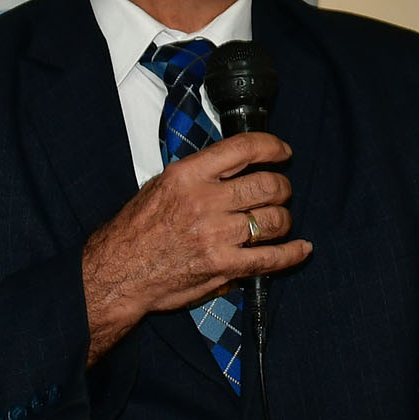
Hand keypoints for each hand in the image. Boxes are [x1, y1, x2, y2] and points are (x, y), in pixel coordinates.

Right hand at [78, 132, 312, 352]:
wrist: (117, 272)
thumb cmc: (135, 230)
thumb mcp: (160, 186)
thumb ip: (198, 174)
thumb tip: (235, 165)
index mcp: (188, 175)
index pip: (243, 149)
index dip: (272, 147)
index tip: (283, 152)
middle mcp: (204, 201)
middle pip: (266, 185)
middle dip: (282, 187)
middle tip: (280, 191)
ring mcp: (216, 235)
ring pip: (273, 219)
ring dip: (284, 219)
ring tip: (279, 221)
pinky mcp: (222, 266)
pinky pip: (270, 258)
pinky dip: (292, 253)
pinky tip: (301, 249)